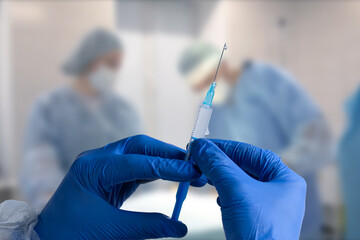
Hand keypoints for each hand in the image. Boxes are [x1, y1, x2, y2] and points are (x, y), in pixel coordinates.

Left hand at [35, 135, 201, 239]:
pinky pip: (135, 166)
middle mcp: (98, 159)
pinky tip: (170, 175)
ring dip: (163, 160)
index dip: (169, 167)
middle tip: (193, 165)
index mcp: (93, 168)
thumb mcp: (111, 231)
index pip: (139, 162)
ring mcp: (102, 164)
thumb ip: (148, 226)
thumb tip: (180, 228)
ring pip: (139, 153)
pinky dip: (155, 169)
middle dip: (168, 154)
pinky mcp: (108, 174)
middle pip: (140, 146)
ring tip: (187, 170)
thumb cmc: (72, 234)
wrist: (48, 238)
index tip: (192, 172)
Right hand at [191, 139, 305, 239]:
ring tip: (203, 174)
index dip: (226, 147)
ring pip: (240, 183)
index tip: (204, 145)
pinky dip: (224, 193)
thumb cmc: (260, 232)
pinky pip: (238, 199)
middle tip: (199, 158)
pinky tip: (216, 196)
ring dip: (220, 177)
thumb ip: (218, 165)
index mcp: (285, 180)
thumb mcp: (237, 191)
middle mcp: (280, 192)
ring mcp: (269, 207)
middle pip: (245, 167)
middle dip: (221, 163)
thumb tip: (201, 146)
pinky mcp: (256, 220)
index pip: (252, 153)